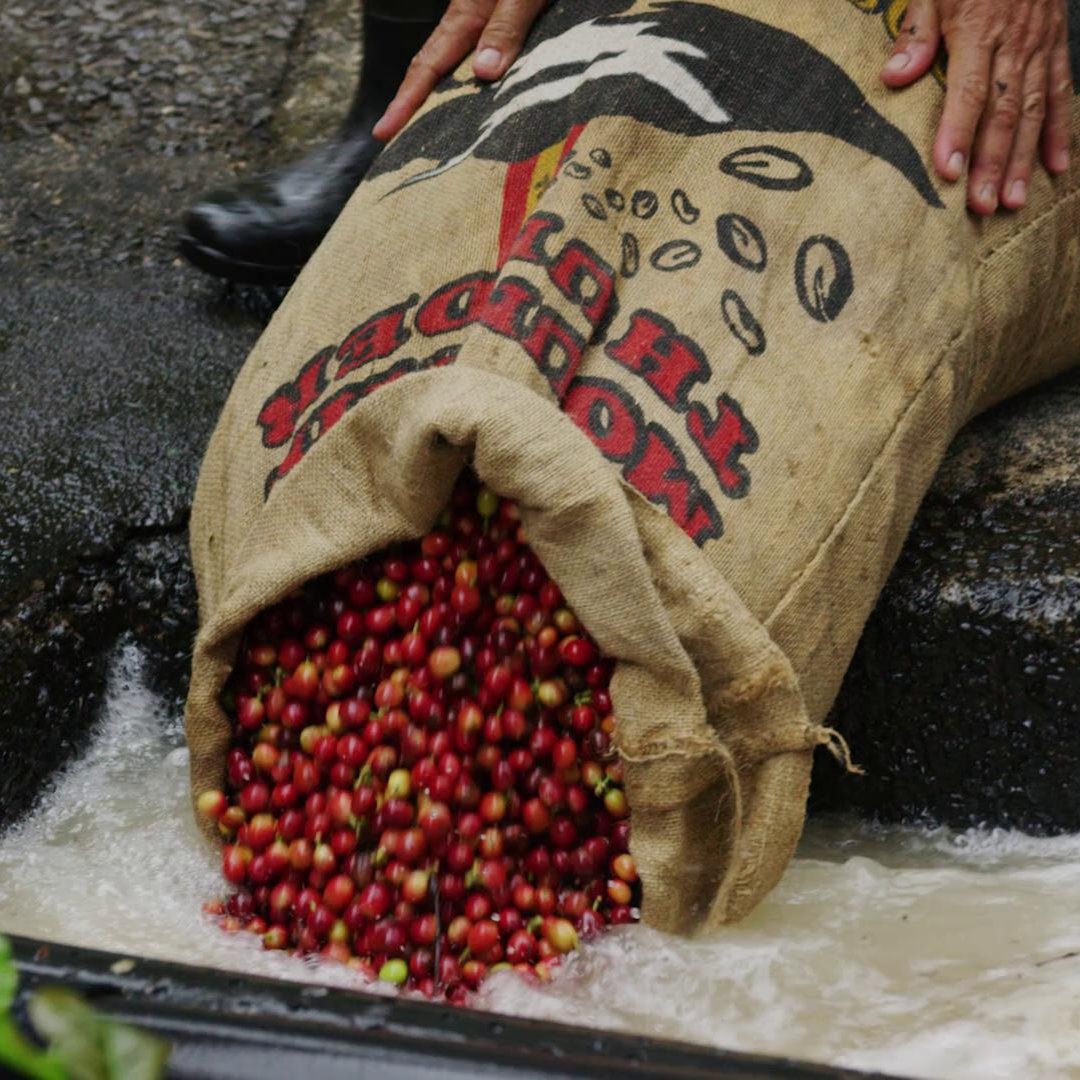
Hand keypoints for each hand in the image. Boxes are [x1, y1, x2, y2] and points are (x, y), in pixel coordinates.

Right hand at [372, 0, 547, 142]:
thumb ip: (508, 25)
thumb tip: (483, 74)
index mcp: (469, 12)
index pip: (429, 65)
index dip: (406, 100)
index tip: (384, 131)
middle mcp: (472, 18)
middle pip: (435, 68)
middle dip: (414, 105)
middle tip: (397, 145)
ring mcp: (488, 18)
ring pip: (458, 65)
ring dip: (445, 98)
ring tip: (432, 134)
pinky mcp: (508, 19)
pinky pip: (487, 58)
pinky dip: (477, 86)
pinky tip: (480, 103)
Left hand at [881, 0, 1072, 213]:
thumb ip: (916, 32)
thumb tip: (893, 76)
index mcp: (979, 29)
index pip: (968, 91)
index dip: (958, 133)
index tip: (948, 173)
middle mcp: (1015, 43)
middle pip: (1003, 113)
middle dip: (992, 163)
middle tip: (981, 206)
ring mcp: (1040, 46)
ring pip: (1033, 111)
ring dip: (1022, 160)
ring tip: (1011, 201)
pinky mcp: (1057, 45)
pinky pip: (1061, 93)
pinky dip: (1060, 132)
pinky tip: (1056, 168)